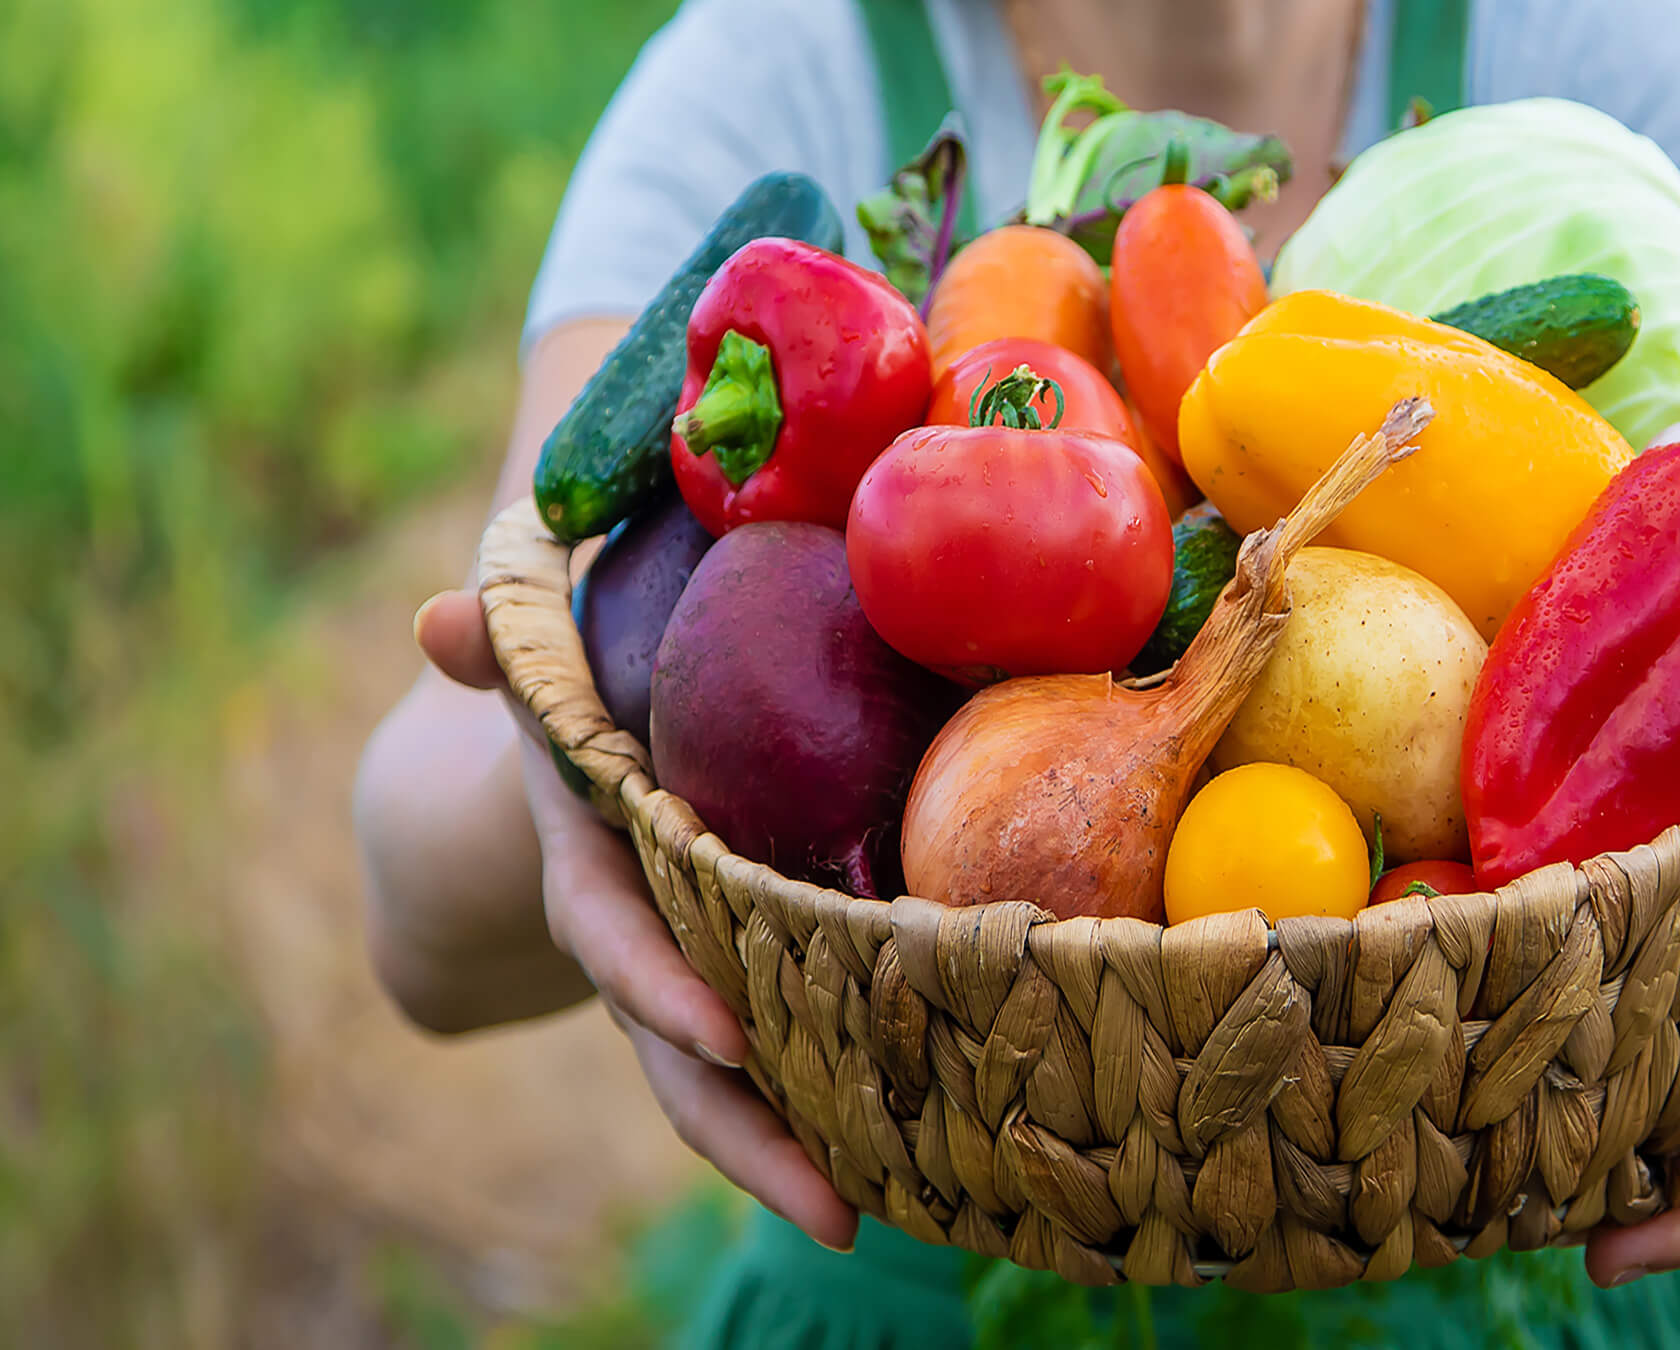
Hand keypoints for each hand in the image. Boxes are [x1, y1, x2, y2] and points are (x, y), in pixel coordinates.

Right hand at [412, 589, 859, 1251]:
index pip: (614, 934)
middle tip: (833, 1210)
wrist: (607, 724)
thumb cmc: (593, 680)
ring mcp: (701, 964)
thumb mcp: (553, 660)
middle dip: (745, 1136)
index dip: (657, 986)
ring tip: (872, 1214)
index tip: (726, 1039)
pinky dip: (843, 1096)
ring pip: (738, 1080)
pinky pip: (798, 1043)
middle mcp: (645, 930)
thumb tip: (440, 621)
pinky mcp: (763, 970)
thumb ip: (504, 649)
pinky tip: (922, 1150)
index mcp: (594, 855)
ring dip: (796, 1150)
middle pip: (681, 1055)